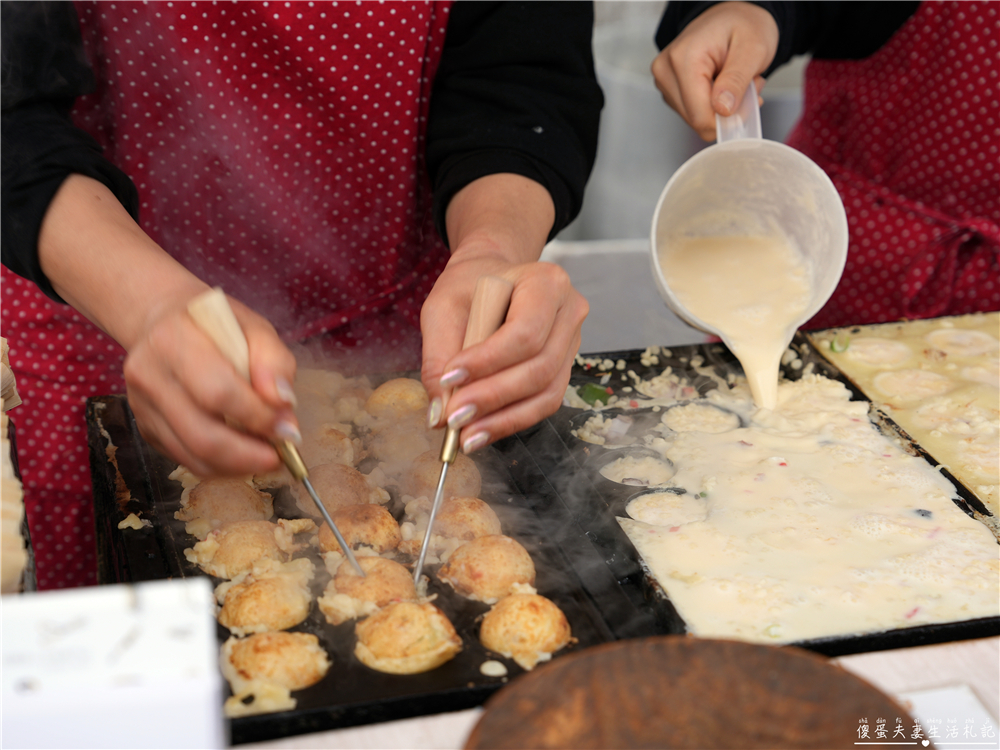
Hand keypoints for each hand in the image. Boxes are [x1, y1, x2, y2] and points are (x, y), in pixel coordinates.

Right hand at [124, 294, 298, 476]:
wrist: (165, 323)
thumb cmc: (216, 326)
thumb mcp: (254, 328)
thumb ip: (274, 361)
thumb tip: (283, 404)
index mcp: (173, 339)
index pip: (218, 392)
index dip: (257, 417)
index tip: (287, 428)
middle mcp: (148, 374)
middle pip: (201, 434)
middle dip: (248, 455)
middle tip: (279, 456)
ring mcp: (142, 405)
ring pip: (192, 455)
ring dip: (236, 466)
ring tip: (265, 457)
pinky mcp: (146, 428)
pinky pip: (185, 460)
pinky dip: (220, 466)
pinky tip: (242, 455)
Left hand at [420, 174, 587, 452]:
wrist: (492, 277)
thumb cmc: (470, 286)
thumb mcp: (444, 308)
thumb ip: (439, 357)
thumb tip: (439, 414)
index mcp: (546, 282)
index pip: (525, 332)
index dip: (489, 361)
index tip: (450, 380)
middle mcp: (569, 312)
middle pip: (540, 367)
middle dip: (494, 397)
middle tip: (454, 418)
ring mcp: (571, 343)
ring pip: (547, 392)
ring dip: (504, 419)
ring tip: (466, 437)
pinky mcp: (563, 369)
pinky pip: (543, 402)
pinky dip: (511, 421)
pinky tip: (481, 433)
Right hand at [651, 2, 777, 140]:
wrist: (732, 16)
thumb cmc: (743, 25)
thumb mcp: (753, 47)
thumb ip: (737, 80)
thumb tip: (723, 110)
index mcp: (683, 58)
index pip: (700, 115)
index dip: (728, 120)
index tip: (750, 105)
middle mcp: (666, 71)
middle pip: (696, 120)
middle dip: (727, 112)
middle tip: (747, 87)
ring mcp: (665, 81)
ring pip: (695, 119)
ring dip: (721, 109)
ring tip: (734, 82)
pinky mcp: (670, 90)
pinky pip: (693, 113)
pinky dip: (713, 106)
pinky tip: (722, 85)